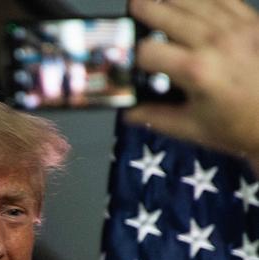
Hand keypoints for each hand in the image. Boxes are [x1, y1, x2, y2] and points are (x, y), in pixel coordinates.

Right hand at [126, 0, 258, 167]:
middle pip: (169, 14)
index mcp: (196, 71)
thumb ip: (155, 118)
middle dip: (146, 9)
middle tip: (133, 6)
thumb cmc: (241, 127)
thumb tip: (130, 113)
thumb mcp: (191, 129)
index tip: (130, 57)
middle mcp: (215, 43)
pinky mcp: (253, 23)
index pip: (149, 51)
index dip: (134, 54)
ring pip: (194, 1)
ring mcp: (236, 29)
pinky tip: (191, 0)